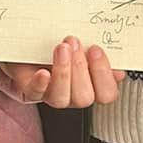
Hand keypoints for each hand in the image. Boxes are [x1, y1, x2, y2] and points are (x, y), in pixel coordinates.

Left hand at [0, 38, 124, 108]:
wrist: (24, 43)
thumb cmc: (56, 43)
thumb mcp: (81, 44)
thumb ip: (98, 54)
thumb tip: (119, 67)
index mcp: (90, 84)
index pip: (107, 94)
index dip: (104, 76)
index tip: (96, 49)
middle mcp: (71, 94)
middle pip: (85, 98)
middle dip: (81, 69)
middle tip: (75, 43)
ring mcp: (50, 95)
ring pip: (62, 99)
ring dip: (64, 72)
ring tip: (61, 48)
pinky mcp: (28, 90)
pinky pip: (36, 94)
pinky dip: (41, 83)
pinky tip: (43, 72)